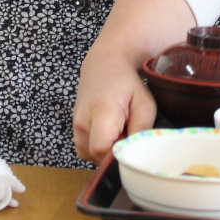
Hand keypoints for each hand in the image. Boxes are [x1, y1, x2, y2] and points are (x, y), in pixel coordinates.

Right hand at [73, 0, 194, 162]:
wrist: (106, 63)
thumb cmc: (127, 82)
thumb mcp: (144, 103)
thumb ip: (141, 130)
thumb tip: (136, 153)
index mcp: (101, 113)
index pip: (102, 150)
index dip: (118, 155)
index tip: (130, 145)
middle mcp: (82, 121)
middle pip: (95, 157)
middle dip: (114, 154)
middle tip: (128, 136)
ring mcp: (75, 125)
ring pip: (89, 155)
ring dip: (105, 151)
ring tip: (119, 133)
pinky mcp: (74, 127)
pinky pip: (85, 149)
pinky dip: (97, 147)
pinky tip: (110, 134)